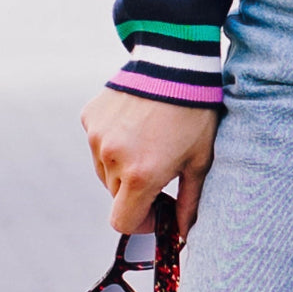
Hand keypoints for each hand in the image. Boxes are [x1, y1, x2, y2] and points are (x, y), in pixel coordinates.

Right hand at [81, 86, 219, 238]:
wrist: (176, 59)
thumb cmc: (195, 110)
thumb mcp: (201, 158)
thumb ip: (191, 201)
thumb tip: (184, 232)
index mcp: (141, 175)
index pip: (123, 222)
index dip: (142, 221)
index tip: (158, 209)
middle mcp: (113, 159)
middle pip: (116, 195)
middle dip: (137, 189)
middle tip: (161, 167)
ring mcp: (98, 137)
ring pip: (104, 169)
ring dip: (122, 164)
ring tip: (150, 138)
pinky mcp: (90, 117)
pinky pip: (98, 141)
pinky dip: (113, 139)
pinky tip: (136, 120)